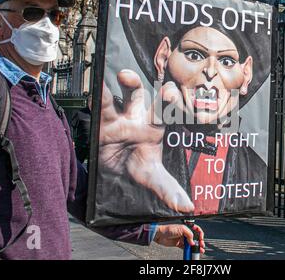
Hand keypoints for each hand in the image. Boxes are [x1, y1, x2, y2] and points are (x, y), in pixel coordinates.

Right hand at [98, 69, 193, 212]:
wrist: (109, 170)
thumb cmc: (134, 165)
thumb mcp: (151, 176)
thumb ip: (167, 189)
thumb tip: (187, 208)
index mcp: (155, 127)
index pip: (165, 111)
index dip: (169, 101)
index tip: (172, 93)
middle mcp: (139, 116)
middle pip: (148, 96)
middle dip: (154, 87)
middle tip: (159, 86)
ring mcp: (121, 115)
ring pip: (126, 93)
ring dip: (128, 82)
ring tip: (125, 76)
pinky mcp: (103, 120)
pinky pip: (102, 104)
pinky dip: (99, 95)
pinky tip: (97, 85)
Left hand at [153, 224, 204, 253]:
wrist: (160, 234)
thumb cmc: (168, 228)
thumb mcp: (181, 229)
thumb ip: (189, 234)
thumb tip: (193, 242)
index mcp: (186, 227)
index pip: (196, 229)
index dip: (200, 234)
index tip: (201, 238)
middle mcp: (185, 233)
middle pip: (195, 237)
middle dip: (199, 242)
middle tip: (201, 246)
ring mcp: (182, 239)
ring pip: (191, 243)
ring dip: (196, 247)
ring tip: (199, 250)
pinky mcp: (179, 244)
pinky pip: (186, 248)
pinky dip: (189, 250)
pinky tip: (192, 252)